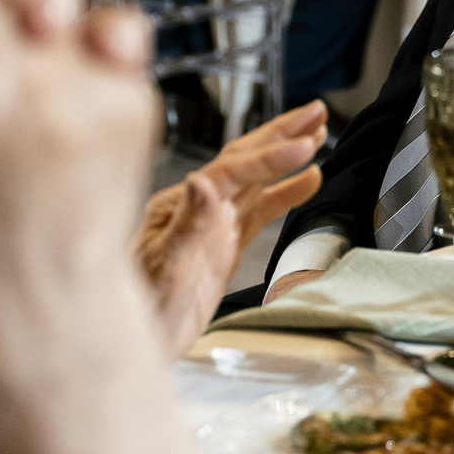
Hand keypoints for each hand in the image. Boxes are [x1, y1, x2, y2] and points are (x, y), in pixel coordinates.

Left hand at [133, 100, 326, 354]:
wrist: (134, 342)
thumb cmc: (142, 306)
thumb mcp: (164, 268)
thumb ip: (186, 226)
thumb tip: (202, 182)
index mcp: (181, 204)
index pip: (232, 169)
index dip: (270, 156)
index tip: (305, 144)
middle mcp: (197, 205)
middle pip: (245, 157)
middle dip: (282, 133)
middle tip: (317, 111)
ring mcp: (212, 223)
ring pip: (256, 177)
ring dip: (286, 152)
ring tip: (319, 129)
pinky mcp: (224, 243)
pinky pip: (260, 209)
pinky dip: (286, 192)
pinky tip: (310, 180)